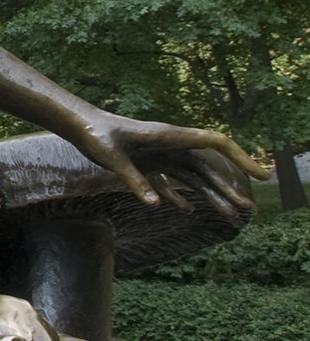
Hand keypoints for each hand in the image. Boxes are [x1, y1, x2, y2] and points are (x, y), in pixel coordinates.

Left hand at [73, 112, 267, 213]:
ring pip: (191, 176)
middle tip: (246, 209)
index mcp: (170, 136)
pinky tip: (187, 209)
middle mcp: (170, 145)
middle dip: (228, 187)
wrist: (79, 126)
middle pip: (207, 167)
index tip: (260, 173)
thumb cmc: (96, 135)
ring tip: (227, 214)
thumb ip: (134, 179)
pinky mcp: (145, 163)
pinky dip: (179, 195)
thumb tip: (156, 204)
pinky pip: (169, 181)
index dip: (241, 156)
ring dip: (209, 195)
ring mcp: (159, 154)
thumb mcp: (113, 157)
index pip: (216, 143)